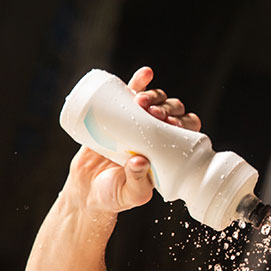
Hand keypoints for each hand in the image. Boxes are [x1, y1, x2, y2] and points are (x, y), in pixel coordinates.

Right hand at [63, 67, 200, 213]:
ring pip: (154, 102)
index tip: (172, 123)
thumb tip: (140, 162)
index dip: (184, 123)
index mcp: (167, 153)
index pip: (185, 132)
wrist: (85, 191)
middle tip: (155, 114)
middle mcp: (156, 136)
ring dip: (154, 96)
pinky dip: (139, 82)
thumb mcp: (130, 194)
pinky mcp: (116, 116)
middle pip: (171, 113)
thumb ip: (137, 182)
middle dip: (167, 108)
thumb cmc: (113, 196)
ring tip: (142, 101)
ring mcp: (136, 124)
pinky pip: (130, 94)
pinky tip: (145, 73)